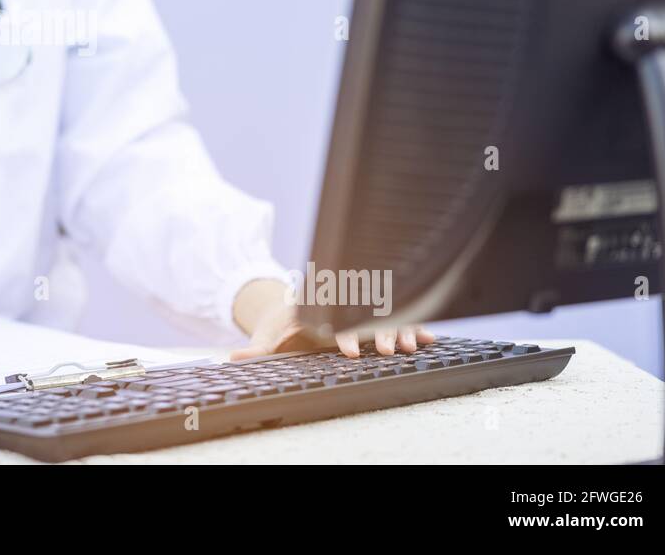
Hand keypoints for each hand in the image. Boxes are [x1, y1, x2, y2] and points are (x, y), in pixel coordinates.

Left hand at [229, 278, 434, 359]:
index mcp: (320, 312)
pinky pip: (398, 320)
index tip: (348, 350)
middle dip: (376, 333)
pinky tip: (430, 338)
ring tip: (410, 347)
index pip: (334, 321)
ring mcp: (360, 313)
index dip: (343, 335)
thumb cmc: (284, 326)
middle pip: (364, 318)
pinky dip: (414, 327)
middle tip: (386, 350)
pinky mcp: (375, 317)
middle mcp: (344, 310)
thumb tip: (234, 357)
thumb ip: (258, 349)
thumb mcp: (269, 336)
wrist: (294, 307)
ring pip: (385, 318)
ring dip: (399, 331)